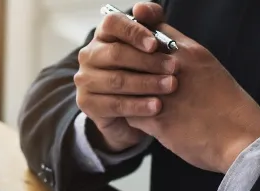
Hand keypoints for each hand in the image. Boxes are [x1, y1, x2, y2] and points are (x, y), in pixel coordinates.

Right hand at [74, 3, 177, 152]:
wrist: (132, 110)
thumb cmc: (143, 71)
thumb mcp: (151, 46)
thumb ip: (151, 23)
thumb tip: (141, 8)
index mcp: (103, 35)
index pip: (112, 23)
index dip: (134, 31)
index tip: (155, 44)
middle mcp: (89, 55)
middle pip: (116, 53)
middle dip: (148, 61)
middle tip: (174, 68)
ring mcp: (85, 80)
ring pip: (117, 80)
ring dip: (147, 84)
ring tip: (170, 86)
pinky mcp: (87, 103)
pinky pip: (114, 104)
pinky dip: (138, 106)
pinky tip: (157, 106)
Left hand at [126, 25, 259, 172]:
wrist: (242, 140)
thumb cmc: (230, 109)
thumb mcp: (211, 73)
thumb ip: (188, 64)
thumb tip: (169, 63)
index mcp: (192, 53)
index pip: (153, 31)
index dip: (138, 39)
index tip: (135, 50)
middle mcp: (176, 69)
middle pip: (133, 55)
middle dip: (125, 66)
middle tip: (123, 76)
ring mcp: (165, 94)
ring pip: (127, 84)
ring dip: (126, 92)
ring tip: (131, 100)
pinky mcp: (159, 120)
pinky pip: (130, 113)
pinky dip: (131, 116)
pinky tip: (140, 120)